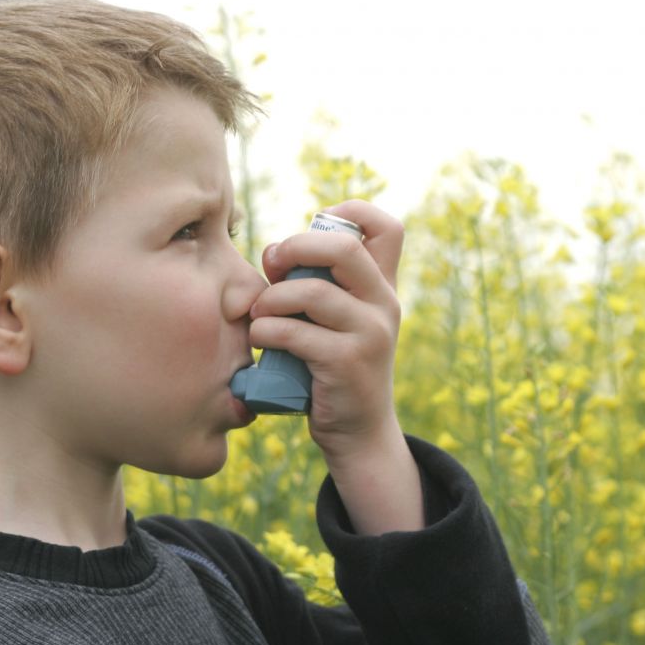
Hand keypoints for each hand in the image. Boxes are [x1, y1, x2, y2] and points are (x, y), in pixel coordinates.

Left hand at [249, 200, 403, 457]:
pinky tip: (260, 339)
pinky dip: (266, 332)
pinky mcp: (348, 362)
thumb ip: (315, 284)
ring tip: (258, 316)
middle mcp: (384, 303)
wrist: (358, 433)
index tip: (313, 227)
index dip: (349, 212)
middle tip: (272, 267)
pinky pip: (295, 333)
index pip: (386, 227)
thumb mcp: (335, 321)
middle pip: (343, 247)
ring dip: (272, 299)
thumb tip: (273, 252)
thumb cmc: (331, 369)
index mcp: (382, 286)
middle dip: (295, 248)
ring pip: (312, 291)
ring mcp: (370, 332)